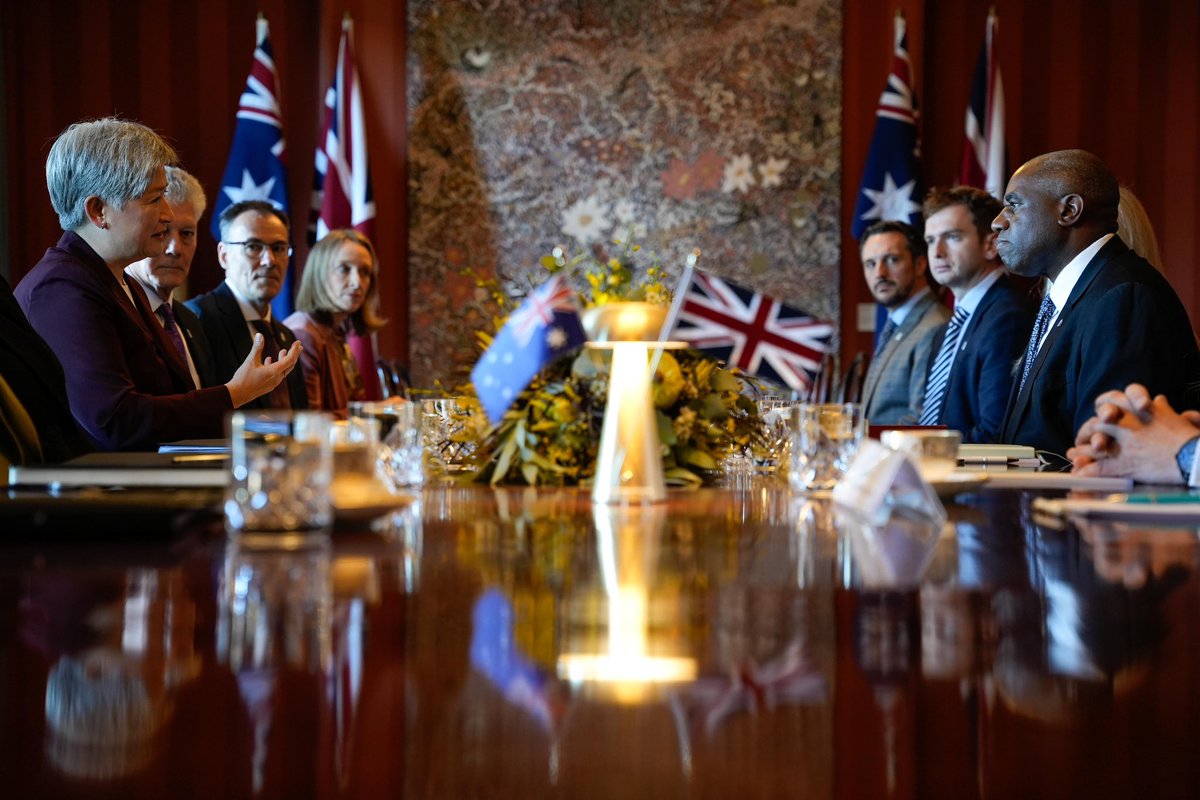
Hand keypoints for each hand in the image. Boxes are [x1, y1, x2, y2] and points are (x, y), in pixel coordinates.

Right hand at [225, 333, 302, 407]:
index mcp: (274, 371)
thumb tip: (259, 335)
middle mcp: (276, 378)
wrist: (237, 395)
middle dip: (294, 355)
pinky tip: (269, 360)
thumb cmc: (243, 378)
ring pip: (283, 370)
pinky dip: (275, 366)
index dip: (294, 350)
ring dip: (283, 360)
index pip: (289, 359)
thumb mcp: (250, 361)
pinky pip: (276, 375)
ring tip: (283, 351)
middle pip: (290, 365)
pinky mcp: (268, 386)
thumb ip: (257, 348)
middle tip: (298, 347)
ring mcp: (273, 383)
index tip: (298, 342)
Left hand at [1069, 386, 1199, 482]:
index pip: (1110, 401)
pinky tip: (1078, 475)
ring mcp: (1123, 444)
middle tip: (1081, 439)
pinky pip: (1099, 468)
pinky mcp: (1124, 464)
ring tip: (1073, 455)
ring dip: (1081, 451)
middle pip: (1096, 423)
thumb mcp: (1172, 417)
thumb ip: (1160, 408)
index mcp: (1136, 410)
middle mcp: (1126, 424)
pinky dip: (1087, 472)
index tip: (1100, 416)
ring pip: (1093, 445)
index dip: (1101, 408)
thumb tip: (1157, 399)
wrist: (1192, 457)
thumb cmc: (1186, 437)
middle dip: (1085, 432)